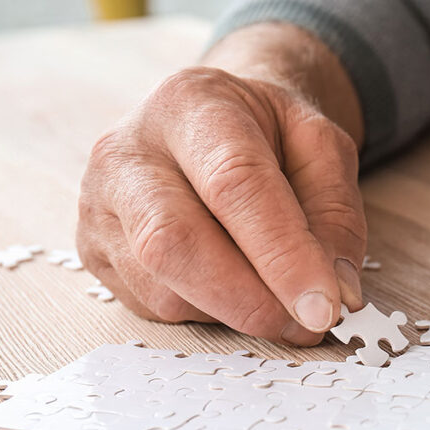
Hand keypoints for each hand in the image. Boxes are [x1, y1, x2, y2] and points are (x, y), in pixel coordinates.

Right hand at [76, 64, 365, 345]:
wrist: (210, 123)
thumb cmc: (267, 135)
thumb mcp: (321, 148)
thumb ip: (336, 215)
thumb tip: (337, 293)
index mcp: (192, 104)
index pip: (234, 184)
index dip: (281, 255)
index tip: (324, 306)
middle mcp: (128, 151)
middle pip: (173, 241)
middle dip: (249, 300)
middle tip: (306, 324)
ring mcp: (99, 204)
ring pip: (160, 286)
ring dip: (234, 313)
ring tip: (279, 302)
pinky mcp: (92, 250)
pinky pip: (150, 305)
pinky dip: (207, 314)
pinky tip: (235, 290)